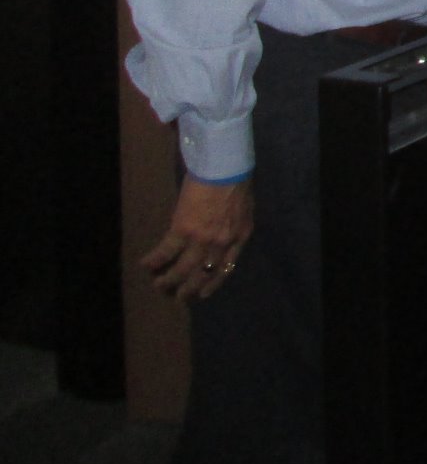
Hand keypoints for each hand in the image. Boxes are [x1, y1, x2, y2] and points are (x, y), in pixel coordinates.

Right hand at [142, 176, 253, 302]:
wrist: (225, 167)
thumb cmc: (236, 180)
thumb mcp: (243, 208)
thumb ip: (233, 225)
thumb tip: (222, 232)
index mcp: (240, 236)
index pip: (227, 268)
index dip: (213, 283)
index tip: (203, 293)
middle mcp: (222, 243)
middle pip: (204, 274)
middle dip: (190, 288)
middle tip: (178, 296)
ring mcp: (202, 239)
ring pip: (183, 269)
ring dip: (169, 280)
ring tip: (159, 285)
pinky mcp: (183, 230)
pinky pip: (166, 251)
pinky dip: (155, 260)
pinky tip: (146, 264)